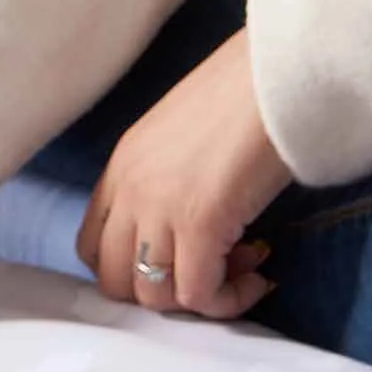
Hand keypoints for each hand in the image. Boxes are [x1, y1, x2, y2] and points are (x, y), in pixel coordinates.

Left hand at [76, 29, 289, 318]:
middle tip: (215, 270)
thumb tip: (194, 223)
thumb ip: (169, 180)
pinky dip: (229, 300)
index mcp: (119, 168)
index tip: (182, 260)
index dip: (134, 270)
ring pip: (153, 297)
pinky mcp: (200, 222)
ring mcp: (158, 208)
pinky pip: (199, 295)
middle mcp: (128, 190)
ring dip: (201, 297)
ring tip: (246, 264)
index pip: (93, 247)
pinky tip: (261, 274)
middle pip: (114, 281)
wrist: (277, 72)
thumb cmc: (244, 96)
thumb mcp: (181, 137)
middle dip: (164, 293)